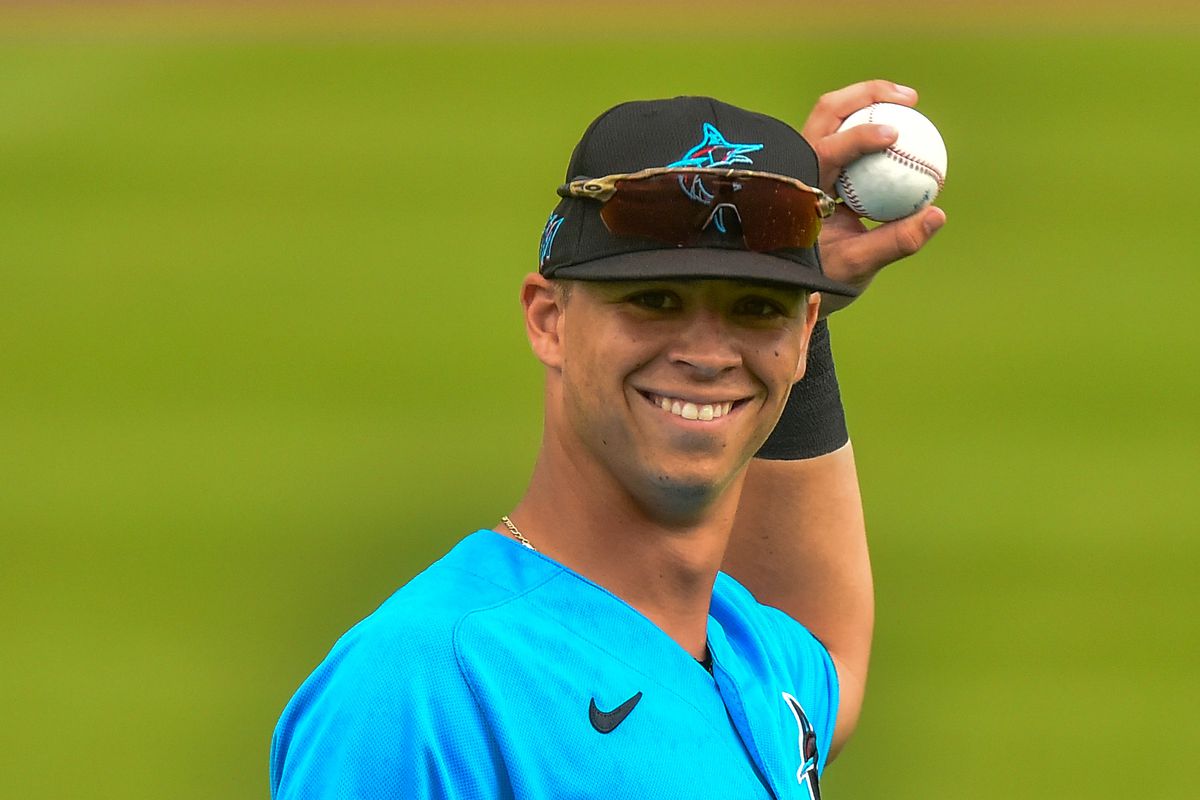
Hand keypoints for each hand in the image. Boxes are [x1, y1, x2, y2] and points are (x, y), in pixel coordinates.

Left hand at [802, 80, 946, 315]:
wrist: (793, 282)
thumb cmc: (822, 276)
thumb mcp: (858, 265)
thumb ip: (896, 241)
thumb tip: (938, 214)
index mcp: (799, 187)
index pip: (825, 150)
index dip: (858, 136)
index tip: (893, 133)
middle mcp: (799, 165)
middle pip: (829, 112)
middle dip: (868, 94)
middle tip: (910, 98)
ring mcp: (807, 159)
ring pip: (836, 115)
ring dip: (871, 100)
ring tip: (911, 101)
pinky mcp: (820, 161)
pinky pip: (848, 132)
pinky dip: (875, 122)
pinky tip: (907, 127)